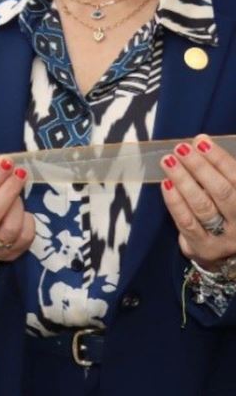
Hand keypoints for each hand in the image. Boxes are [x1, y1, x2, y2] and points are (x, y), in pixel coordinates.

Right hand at [0, 157, 33, 261]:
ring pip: (10, 227)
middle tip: (19, 172)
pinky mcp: (10, 256)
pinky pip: (25, 237)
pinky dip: (27, 220)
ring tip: (17, 193)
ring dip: (17, 205)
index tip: (4, 162)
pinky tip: (22, 213)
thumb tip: (2, 166)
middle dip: (8, 190)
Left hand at [160, 135, 235, 270]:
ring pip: (202, 206)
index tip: (201, 142)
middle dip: (199, 167)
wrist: (228, 253)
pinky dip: (175, 202)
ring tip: (168, 161)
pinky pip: (186, 222)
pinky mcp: (203, 247)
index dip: (219, 159)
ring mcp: (224, 237)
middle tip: (181, 149)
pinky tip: (166, 184)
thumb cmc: (229, 213)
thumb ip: (222, 170)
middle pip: (221, 192)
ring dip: (183, 180)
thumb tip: (200, 141)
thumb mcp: (233, 192)